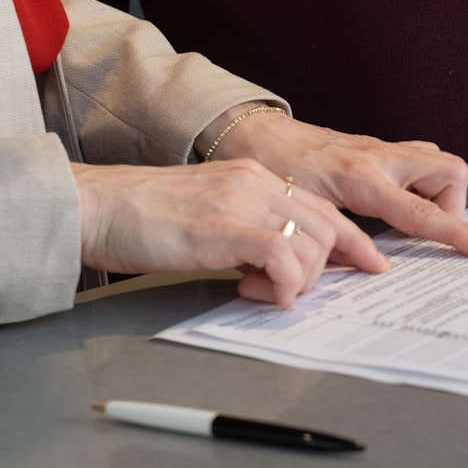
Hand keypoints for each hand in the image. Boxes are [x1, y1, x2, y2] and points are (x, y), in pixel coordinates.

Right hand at [72, 160, 388, 305]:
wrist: (95, 206)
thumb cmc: (140, 218)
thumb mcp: (208, 217)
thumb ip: (246, 232)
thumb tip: (273, 267)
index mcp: (253, 177)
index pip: (324, 206)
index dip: (353, 241)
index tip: (372, 264)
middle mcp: (255, 182)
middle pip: (330, 226)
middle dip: (328, 268)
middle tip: (295, 291)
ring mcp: (242, 201)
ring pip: (313, 244)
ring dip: (297, 281)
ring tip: (257, 290)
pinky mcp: (225, 227)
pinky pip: (284, 258)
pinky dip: (282, 285)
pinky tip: (254, 291)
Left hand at [202, 105, 467, 257]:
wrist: (252, 133)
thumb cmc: (271, 169)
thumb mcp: (303, 214)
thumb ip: (339, 242)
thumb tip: (370, 268)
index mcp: (363, 179)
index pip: (424, 213)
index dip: (459, 234)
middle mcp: (380, 157)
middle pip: (450, 171)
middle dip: (452, 203)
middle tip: (428, 228)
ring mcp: (380, 148)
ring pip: (436, 162)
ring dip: (435, 191)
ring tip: (409, 216)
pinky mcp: (375, 147)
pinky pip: (416, 159)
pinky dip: (417, 181)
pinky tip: (393, 201)